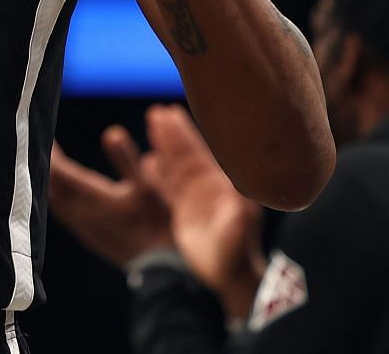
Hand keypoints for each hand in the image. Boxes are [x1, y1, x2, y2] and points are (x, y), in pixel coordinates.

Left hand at [47, 127, 174, 268]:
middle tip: (46, 144)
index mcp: (93, 197)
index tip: (45, 135)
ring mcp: (83, 227)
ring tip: (51, 164)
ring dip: (50, 181)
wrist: (162, 269)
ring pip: (54, 201)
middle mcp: (81, 213)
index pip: (59, 171)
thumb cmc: (158, 224)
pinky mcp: (89, 237)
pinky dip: (57, 197)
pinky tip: (62, 193)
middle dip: (47, 164)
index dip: (51, 152)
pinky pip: (63, 213)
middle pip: (51, 185)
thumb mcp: (148, 186)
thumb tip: (111, 132)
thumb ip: (127, 159)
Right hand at [140, 104, 265, 319]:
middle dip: (172, 133)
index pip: (199, 151)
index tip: (170, 112)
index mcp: (221, 185)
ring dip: (165, 147)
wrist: (230, 278)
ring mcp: (196, 199)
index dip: (184, 133)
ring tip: (152, 126)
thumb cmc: (236, 251)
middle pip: (185, 153)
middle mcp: (208, 187)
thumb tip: (239, 184)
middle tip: (157, 111)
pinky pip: (168, 187)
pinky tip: (149, 161)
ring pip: (176, 167)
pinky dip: (159, 173)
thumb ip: (238, 204)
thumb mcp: (239, 226)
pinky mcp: (185, 214)